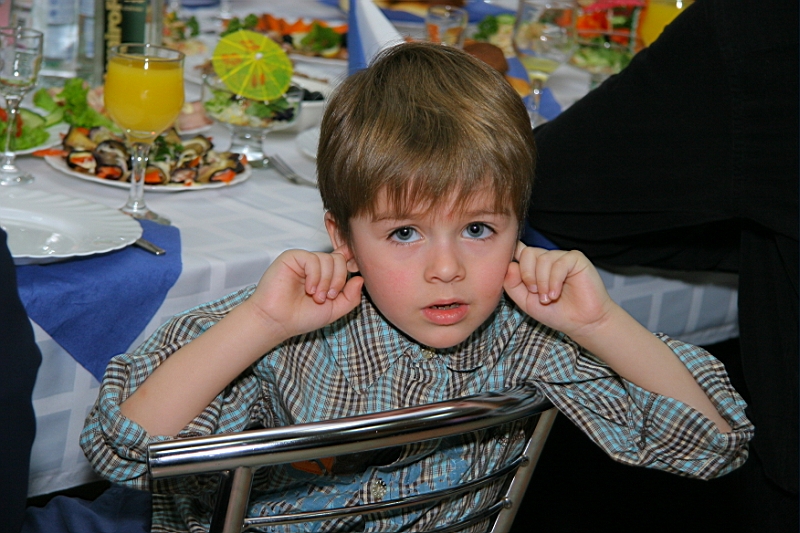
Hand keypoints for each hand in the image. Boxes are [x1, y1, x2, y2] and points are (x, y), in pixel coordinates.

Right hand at [246, 249, 363, 341]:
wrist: (278, 322)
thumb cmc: (301, 317)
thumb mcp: (334, 310)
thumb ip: (350, 297)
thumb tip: (360, 279)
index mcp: (325, 275)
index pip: (343, 260)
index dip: (351, 264)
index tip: (354, 273)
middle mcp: (315, 266)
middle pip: (339, 260)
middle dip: (338, 280)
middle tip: (327, 297)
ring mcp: (304, 261)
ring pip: (328, 259)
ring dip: (326, 281)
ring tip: (316, 296)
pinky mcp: (292, 257)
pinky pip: (313, 259)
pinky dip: (315, 276)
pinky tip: (308, 289)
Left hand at [503, 243, 614, 336]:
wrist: (582, 323)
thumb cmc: (555, 313)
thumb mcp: (526, 302)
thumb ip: (513, 285)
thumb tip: (509, 265)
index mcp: (534, 266)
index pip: (518, 251)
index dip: (512, 255)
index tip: (511, 270)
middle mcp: (548, 259)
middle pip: (528, 254)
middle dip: (527, 275)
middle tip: (535, 293)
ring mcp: (562, 258)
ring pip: (543, 259)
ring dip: (542, 282)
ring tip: (548, 298)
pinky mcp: (576, 259)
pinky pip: (559, 263)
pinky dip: (554, 281)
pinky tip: (555, 294)